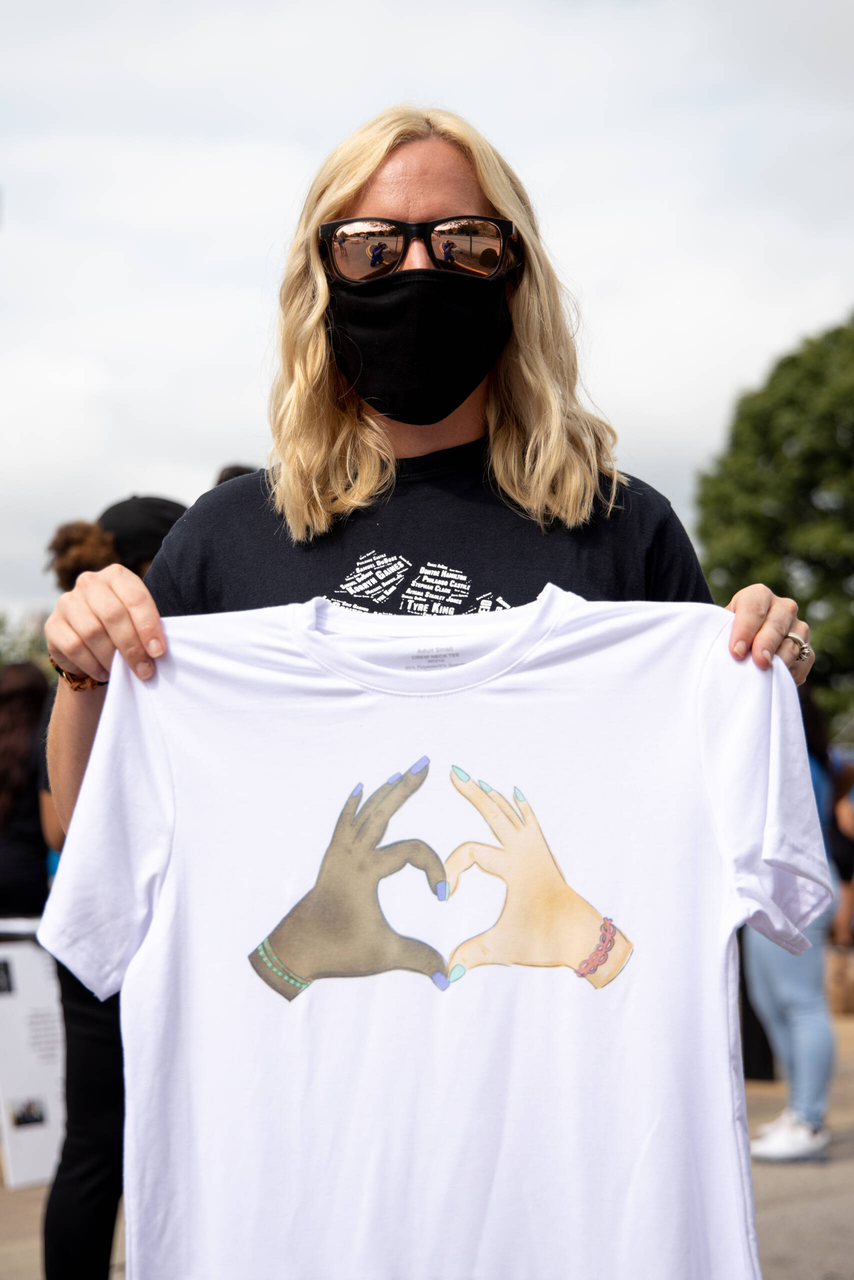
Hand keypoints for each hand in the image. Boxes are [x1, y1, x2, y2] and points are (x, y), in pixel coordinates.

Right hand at [45, 565, 165, 683]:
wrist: (88, 644)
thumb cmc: (121, 630)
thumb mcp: (137, 621)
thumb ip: (146, 628)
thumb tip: (156, 651)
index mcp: (116, 576)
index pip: (135, 598)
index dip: (148, 627)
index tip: (158, 652)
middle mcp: (89, 582)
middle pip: (113, 615)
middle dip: (132, 647)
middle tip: (145, 670)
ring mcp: (67, 602)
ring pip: (93, 632)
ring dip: (112, 658)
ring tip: (123, 672)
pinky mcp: (52, 624)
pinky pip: (73, 647)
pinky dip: (92, 664)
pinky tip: (104, 672)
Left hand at [249, 758, 448, 1000]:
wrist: (295, 950)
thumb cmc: (338, 951)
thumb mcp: (383, 956)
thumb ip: (419, 959)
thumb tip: (449, 976)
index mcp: (365, 872)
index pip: (412, 851)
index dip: (435, 869)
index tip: (442, 898)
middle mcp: (351, 856)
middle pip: (383, 811)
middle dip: (406, 788)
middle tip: (425, 764)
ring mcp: (338, 855)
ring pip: (364, 814)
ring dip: (385, 793)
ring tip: (403, 773)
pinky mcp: (331, 860)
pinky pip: (343, 824)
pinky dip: (353, 806)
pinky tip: (360, 790)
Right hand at [444, 769, 631, 988]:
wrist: (584, 939)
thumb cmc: (546, 941)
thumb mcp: (504, 948)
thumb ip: (471, 956)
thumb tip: (444, 975)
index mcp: (515, 868)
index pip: (471, 852)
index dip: (450, 869)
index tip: (443, 898)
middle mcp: (527, 853)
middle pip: (495, 813)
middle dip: (472, 794)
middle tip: (454, 772)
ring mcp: (537, 852)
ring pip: (511, 815)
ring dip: (492, 798)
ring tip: (476, 780)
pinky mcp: (543, 858)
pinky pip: (530, 824)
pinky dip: (520, 808)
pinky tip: (516, 794)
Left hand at [726, 585, 813, 684]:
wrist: (746, 644)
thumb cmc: (729, 634)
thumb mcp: (722, 629)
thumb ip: (723, 635)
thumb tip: (732, 654)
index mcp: (758, 596)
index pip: (753, 609)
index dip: (745, 630)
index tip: (736, 652)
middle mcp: (783, 607)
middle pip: (777, 625)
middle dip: (766, 645)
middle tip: (758, 662)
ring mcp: (798, 628)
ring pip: (792, 645)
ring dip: (779, 662)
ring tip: (764, 676)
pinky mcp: (807, 650)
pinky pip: (802, 663)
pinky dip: (789, 674)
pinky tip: (773, 680)